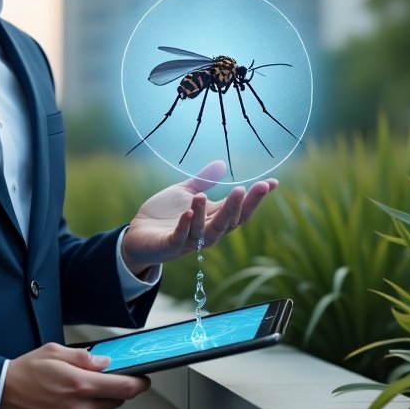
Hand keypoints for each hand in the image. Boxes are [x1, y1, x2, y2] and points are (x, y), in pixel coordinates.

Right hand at [0, 343, 149, 408]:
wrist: (2, 395)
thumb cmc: (26, 372)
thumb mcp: (56, 352)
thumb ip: (84, 358)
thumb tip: (105, 363)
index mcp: (80, 384)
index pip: (124, 387)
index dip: (139, 384)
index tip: (144, 380)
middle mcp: (80, 408)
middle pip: (115, 400)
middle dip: (113, 389)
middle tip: (100, 379)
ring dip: (93, 401)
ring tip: (70, 389)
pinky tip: (61, 402)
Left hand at [120, 160, 277, 274]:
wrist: (137, 235)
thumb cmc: (164, 215)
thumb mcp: (185, 193)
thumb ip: (203, 181)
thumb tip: (222, 163)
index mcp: (212, 217)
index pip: (240, 209)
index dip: (256, 198)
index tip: (272, 183)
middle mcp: (206, 231)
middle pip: (230, 221)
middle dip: (241, 206)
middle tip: (251, 188)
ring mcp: (189, 240)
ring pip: (207, 231)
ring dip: (208, 214)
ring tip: (205, 195)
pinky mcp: (170, 245)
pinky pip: (181, 237)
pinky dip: (186, 226)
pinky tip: (188, 212)